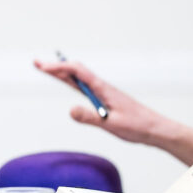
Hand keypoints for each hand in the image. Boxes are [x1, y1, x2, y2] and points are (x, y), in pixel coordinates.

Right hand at [33, 58, 169, 144]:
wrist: (155, 129)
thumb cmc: (137, 126)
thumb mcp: (111, 124)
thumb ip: (90, 117)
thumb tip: (70, 110)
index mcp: (103, 89)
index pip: (77, 72)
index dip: (59, 68)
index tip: (43, 67)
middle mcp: (102, 87)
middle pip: (75, 72)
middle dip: (55, 67)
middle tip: (37, 63)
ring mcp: (103, 93)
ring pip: (79, 79)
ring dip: (62, 73)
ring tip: (47, 69)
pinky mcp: (105, 100)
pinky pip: (84, 87)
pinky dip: (72, 82)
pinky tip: (69, 82)